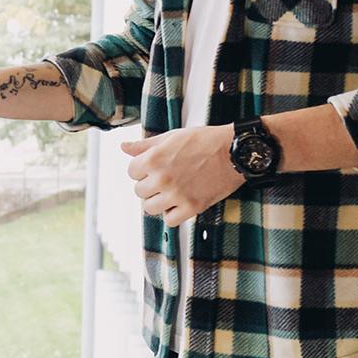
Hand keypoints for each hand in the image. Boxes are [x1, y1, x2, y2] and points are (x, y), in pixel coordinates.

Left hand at [122, 125, 240, 227]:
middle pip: (139, 191)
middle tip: (164, 179)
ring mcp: (176, 195)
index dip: (142, 169)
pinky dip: (172, 214)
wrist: (235, 152)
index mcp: (153, 159)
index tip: (153, 168)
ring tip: (169, 193)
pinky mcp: (192, 207)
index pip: (131, 172)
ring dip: (157, 201)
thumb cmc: (205, 141)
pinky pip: (170, 220)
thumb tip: (123, 147)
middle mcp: (162, 178)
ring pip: (150, 208)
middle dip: (149, 185)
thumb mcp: (171, 137)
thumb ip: (144, 145)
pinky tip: (179, 203)